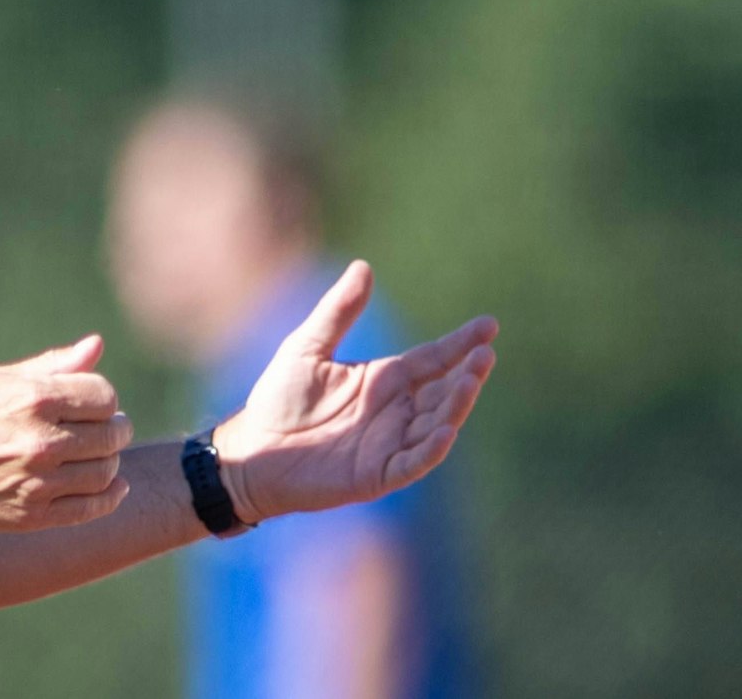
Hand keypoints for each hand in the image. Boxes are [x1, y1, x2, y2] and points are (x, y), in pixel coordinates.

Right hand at [0, 335, 133, 530]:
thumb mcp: (0, 380)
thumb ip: (54, 365)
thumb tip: (96, 345)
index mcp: (33, 399)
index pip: (104, 397)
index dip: (104, 398)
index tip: (94, 402)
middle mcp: (39, 441)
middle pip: (110, 434)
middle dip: (115, 428)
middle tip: (109, 428)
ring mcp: (37, 481)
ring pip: (105, 471)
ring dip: (112, 460)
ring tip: (100, 453)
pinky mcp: (32, 515)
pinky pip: (90, 508)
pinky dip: (111, 496)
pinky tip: (114, 486)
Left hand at [211, 262, 496, 522]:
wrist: (252, 450)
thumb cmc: (278, 399)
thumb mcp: (307, 346)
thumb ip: (338, 311)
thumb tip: (363, 266)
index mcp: (384, 379)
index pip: (434, 359)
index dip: (461, 343)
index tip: (489, 325)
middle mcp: (395, 411)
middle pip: (443, 391)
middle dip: (467, 374)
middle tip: (485, 354)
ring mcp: (390, 444)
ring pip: (436, 424)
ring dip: (457, 405)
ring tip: (472, 381)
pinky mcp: (377, 475)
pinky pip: (413, 463)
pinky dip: (432, 448)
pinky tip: (447, 430)